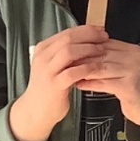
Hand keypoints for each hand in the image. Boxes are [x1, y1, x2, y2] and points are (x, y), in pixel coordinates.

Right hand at [9, 26, 108, 140]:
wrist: (36, 110)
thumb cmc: (49, 87)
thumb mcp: (53, 65)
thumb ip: (65, 53)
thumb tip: (88, 39)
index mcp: (43, 49)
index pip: (66, 32)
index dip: (86, 30)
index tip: (100, 30)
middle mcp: (43, 57)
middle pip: (68, 38)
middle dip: (89, 36)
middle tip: (104, 38)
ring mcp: (47, 71)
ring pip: (69, 52)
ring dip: (89, 49)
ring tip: (102, 50)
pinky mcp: (54, 85)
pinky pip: (73, 72)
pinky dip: (87, 67)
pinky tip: (97, 67)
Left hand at [76, 40, 139, 134]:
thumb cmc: (138, 90)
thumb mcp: (126, 70)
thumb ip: (110, 60)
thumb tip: (84, 53)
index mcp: (133, 51)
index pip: (104, 43)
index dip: (85, 47)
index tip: (69, 51)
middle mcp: (135, 58)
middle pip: (101, 53)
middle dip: (80, 58)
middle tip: (64, 62)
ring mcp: (134, 72)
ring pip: (101, 67)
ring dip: (82, 70)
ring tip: (68, 73)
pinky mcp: (130, 87)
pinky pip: (104, 83)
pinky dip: (90, 84)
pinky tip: (79, 85)